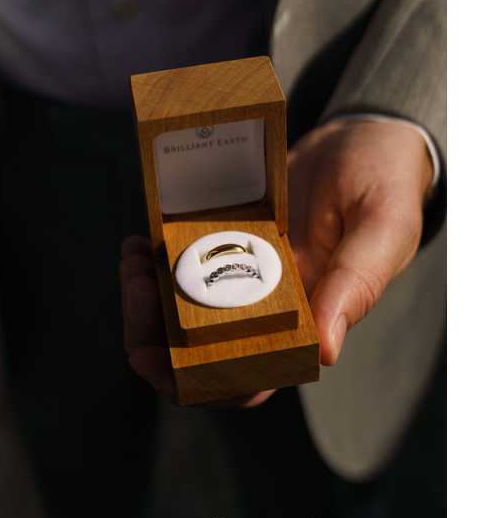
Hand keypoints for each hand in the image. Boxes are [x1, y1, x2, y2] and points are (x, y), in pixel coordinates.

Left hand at [120, 118, 433, 407]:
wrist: (366, 134)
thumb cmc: (384, 186)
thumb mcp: (381, 229)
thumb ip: (356, 283)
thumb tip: (324, 351)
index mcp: (308, 321)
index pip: (249, 377)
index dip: (201, 383)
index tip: (159, 362)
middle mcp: (268, 303)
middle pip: (199, 348)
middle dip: (155, 333)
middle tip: (136, 289)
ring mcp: (241, 268)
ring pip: (179, 306)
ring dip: (145, 295)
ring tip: (133, 260)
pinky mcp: (224, 231)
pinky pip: (177, 257)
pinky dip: (150, 256)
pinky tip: (138, 240)